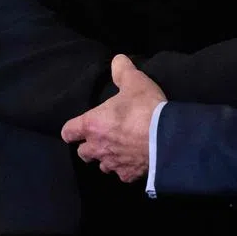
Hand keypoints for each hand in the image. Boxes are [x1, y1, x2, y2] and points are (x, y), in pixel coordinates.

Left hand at [60, 55, 165, 182]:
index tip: (80, 126)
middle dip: (89, 146)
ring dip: (108, 158)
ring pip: (103, 165)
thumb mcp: (134, 81)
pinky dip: (127, 168)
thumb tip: (117, 60)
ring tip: (120, 149)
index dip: (72, 129)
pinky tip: (136, 160)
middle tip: (103, 136)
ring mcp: (113, 164)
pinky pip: (123, 174)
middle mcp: (98, 147)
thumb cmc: (145, 108)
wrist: (167, 139)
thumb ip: (122, 70)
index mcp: (92, 124)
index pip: (68, 132)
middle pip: (83, 153)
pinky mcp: (129, 175)